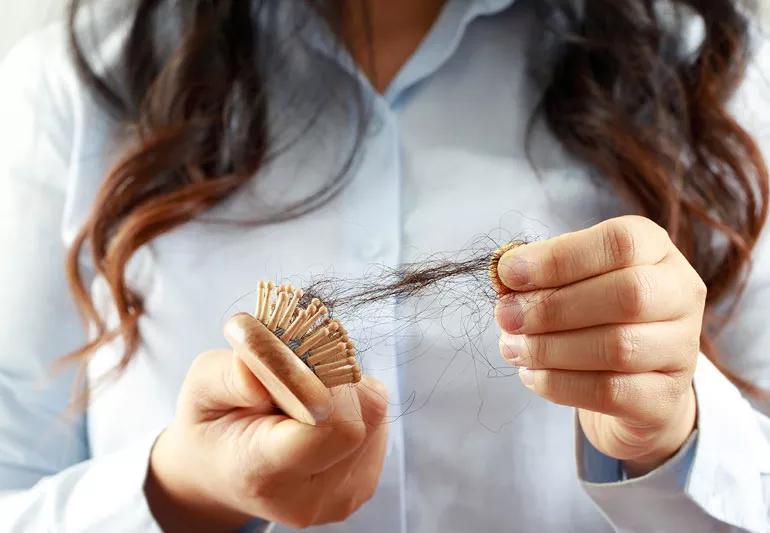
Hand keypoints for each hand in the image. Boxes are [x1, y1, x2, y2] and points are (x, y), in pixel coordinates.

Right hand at [144, 348, 388, 530]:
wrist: (222, 473)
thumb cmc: (213, 425)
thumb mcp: (200, 388)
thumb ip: (230, 373)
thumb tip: (271, 362)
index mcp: (262, 473)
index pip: (328, 429)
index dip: (323, 386)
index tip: (296, 363)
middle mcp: (310, 496)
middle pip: (359, 417)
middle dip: (332, 380)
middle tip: (296, 374)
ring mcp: (342, 497)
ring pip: (373, 412)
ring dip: (344, 389)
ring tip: (303, 396)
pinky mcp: (363, 485)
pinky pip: (377, 422)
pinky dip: (353, 405)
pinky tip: (319, 413)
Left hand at [495, 216, 702, 475]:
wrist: (632, 381)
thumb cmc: (590, 314)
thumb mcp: (568, 281)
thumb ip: (538, 275)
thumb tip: (503, 277)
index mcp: (655, 249)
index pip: (619, 242)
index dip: (559, 258)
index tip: (508, 274)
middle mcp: (680, 294)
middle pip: (627, 294)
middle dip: (553, 307)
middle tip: (505, 316)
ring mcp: (682, 349)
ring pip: (618, 347)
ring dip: (551, 348)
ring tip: (511, 347)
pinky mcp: (666, 398)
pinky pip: (611, 392)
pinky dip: (560, 384)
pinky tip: (531, 375)